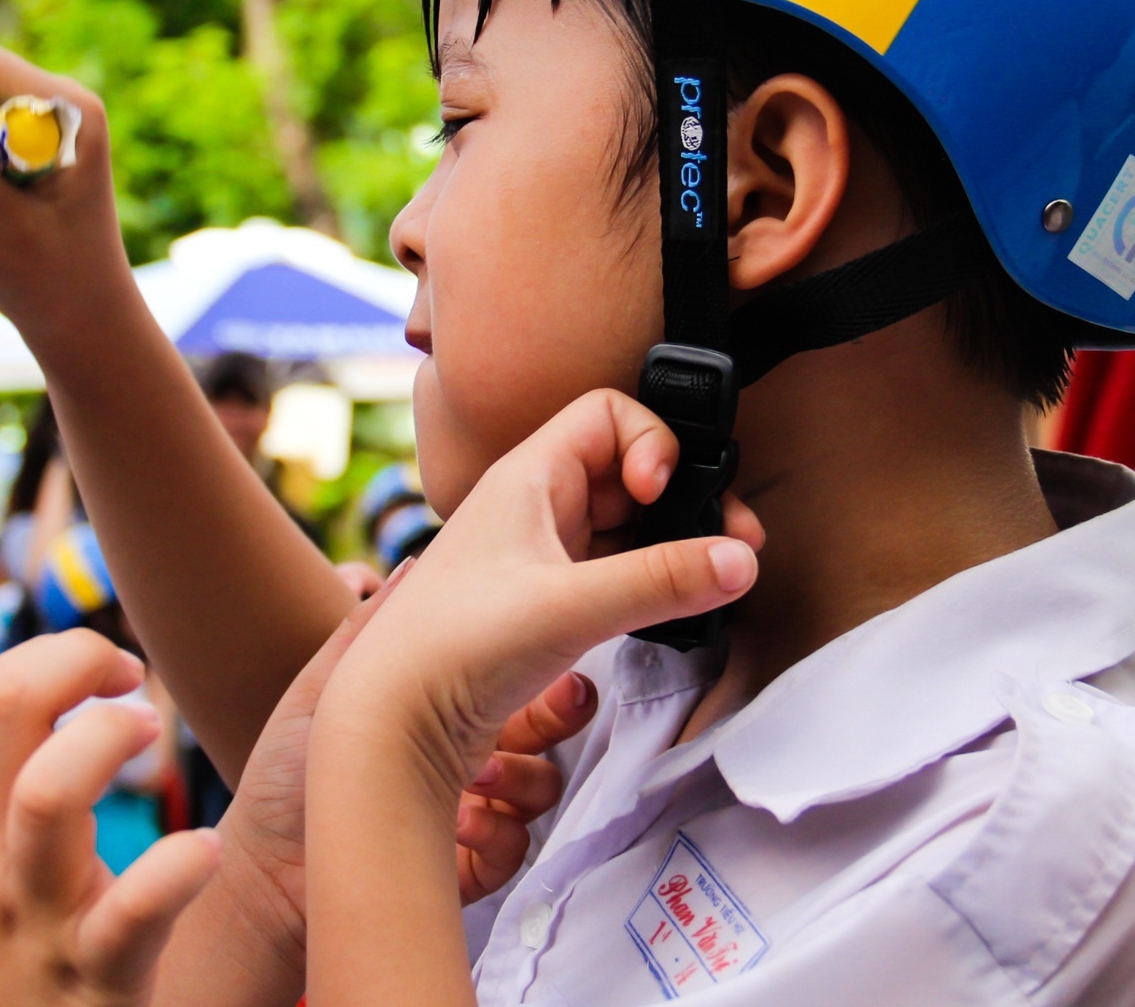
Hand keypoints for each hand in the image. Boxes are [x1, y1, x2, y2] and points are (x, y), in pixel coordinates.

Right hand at [0, 632, 220, 1006]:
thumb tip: (34, 716)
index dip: (53, 658)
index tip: (109, 674)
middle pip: (2, 709)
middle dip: (75, 662)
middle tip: (133, 689)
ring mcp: (30, 923)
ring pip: (48, 796)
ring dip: (109, 742)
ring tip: (154, 736)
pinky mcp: (89, 985)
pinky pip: (129, 915)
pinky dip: (173, 871)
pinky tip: (205, 851)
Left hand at [200, 569, 601, 976]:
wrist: (266, 864)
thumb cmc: (286, 771)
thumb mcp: (324, 687)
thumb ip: (368, 626)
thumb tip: (412, 562)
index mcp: (438, 708)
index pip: (511, 675)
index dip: (535, 663)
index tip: (547, 653)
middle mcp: (466, 755)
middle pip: (546, 731)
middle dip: (552, 715)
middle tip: (541, 706)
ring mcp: (476, 812)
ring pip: (542, 787)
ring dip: (514, 778)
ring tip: (472, 775)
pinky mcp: (474, 866)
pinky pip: (517, 845)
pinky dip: (493, 832)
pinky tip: (457, 822)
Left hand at [316, 387, 763, 814]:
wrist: (393, 719)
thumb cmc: (455, 646)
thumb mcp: (570, 606)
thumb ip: (661, 580)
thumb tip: (741, 559)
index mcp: (528, 477)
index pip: (608, 414)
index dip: (651, 442)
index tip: (662, 494)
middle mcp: (531, 505)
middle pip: (625, 470)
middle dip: (682, 497)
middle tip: (729, 542)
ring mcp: (535, 555)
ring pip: (620, 524)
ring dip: (668, 544)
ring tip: (709, 580)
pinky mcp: (538, 603)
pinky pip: (606, 571)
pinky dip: (643, 582)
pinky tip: (665, 612)